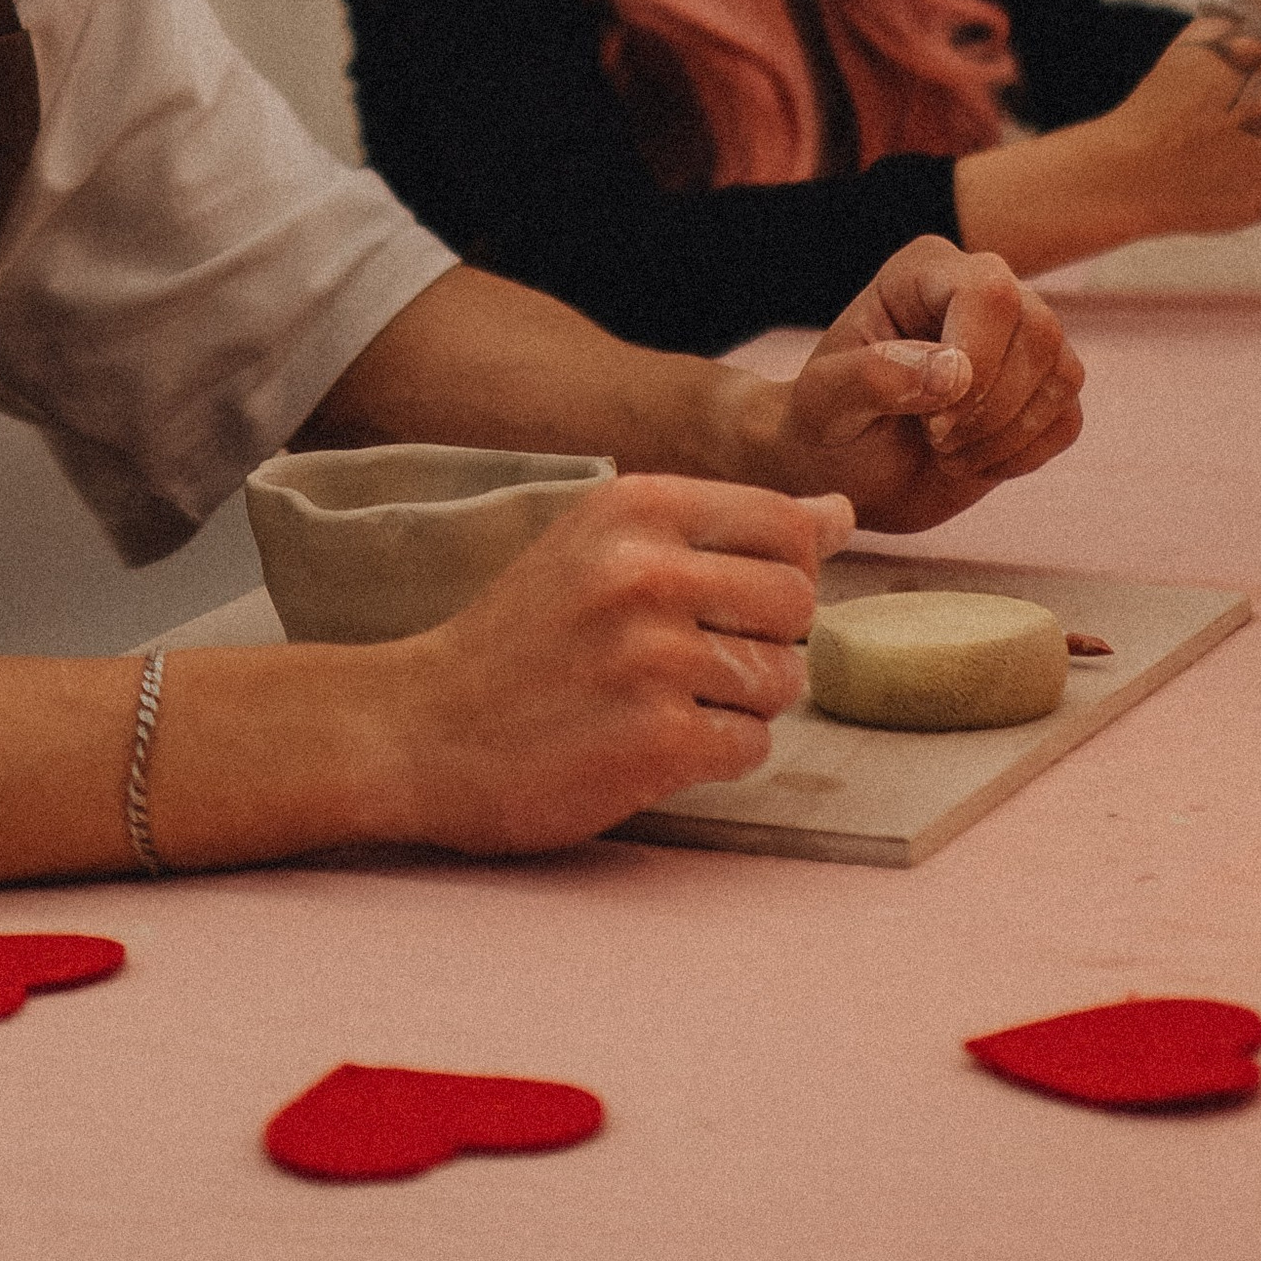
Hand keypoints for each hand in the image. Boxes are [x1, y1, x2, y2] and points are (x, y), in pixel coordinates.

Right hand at [380, 472, 852, 853]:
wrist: (420, 726)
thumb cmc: (523, 635)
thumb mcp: (603, 544)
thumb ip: (720, 525)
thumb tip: (841, 512)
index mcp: (636, 506)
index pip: (789, 525)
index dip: (783, 571)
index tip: (732, 599)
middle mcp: (646, 570)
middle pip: (800, 603)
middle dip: (767, 640)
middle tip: (696, 659)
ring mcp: (651, 657)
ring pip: (786, 679)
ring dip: (743, 702)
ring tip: (668, 700)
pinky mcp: (655, 740)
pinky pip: (752, 745)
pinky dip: (718, 753)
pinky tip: (656, 742)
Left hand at [759, 236, 1083, 532]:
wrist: (844, 468)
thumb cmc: (824, 423)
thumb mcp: (824, 403)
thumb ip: (872, 377)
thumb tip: (953, 372)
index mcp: (923, 270)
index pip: (990, 292)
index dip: (976, 359)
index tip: (931, 419)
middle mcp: (982, 289)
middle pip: (1040, 329)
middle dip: (992, 406)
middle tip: (935, 439)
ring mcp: (1018, 338)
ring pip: (1063, 373)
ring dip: (1006, 434)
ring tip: (945, 451)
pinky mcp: (1039, 389)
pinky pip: (1068, 418)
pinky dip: (1024, 454)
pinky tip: (972, 461)